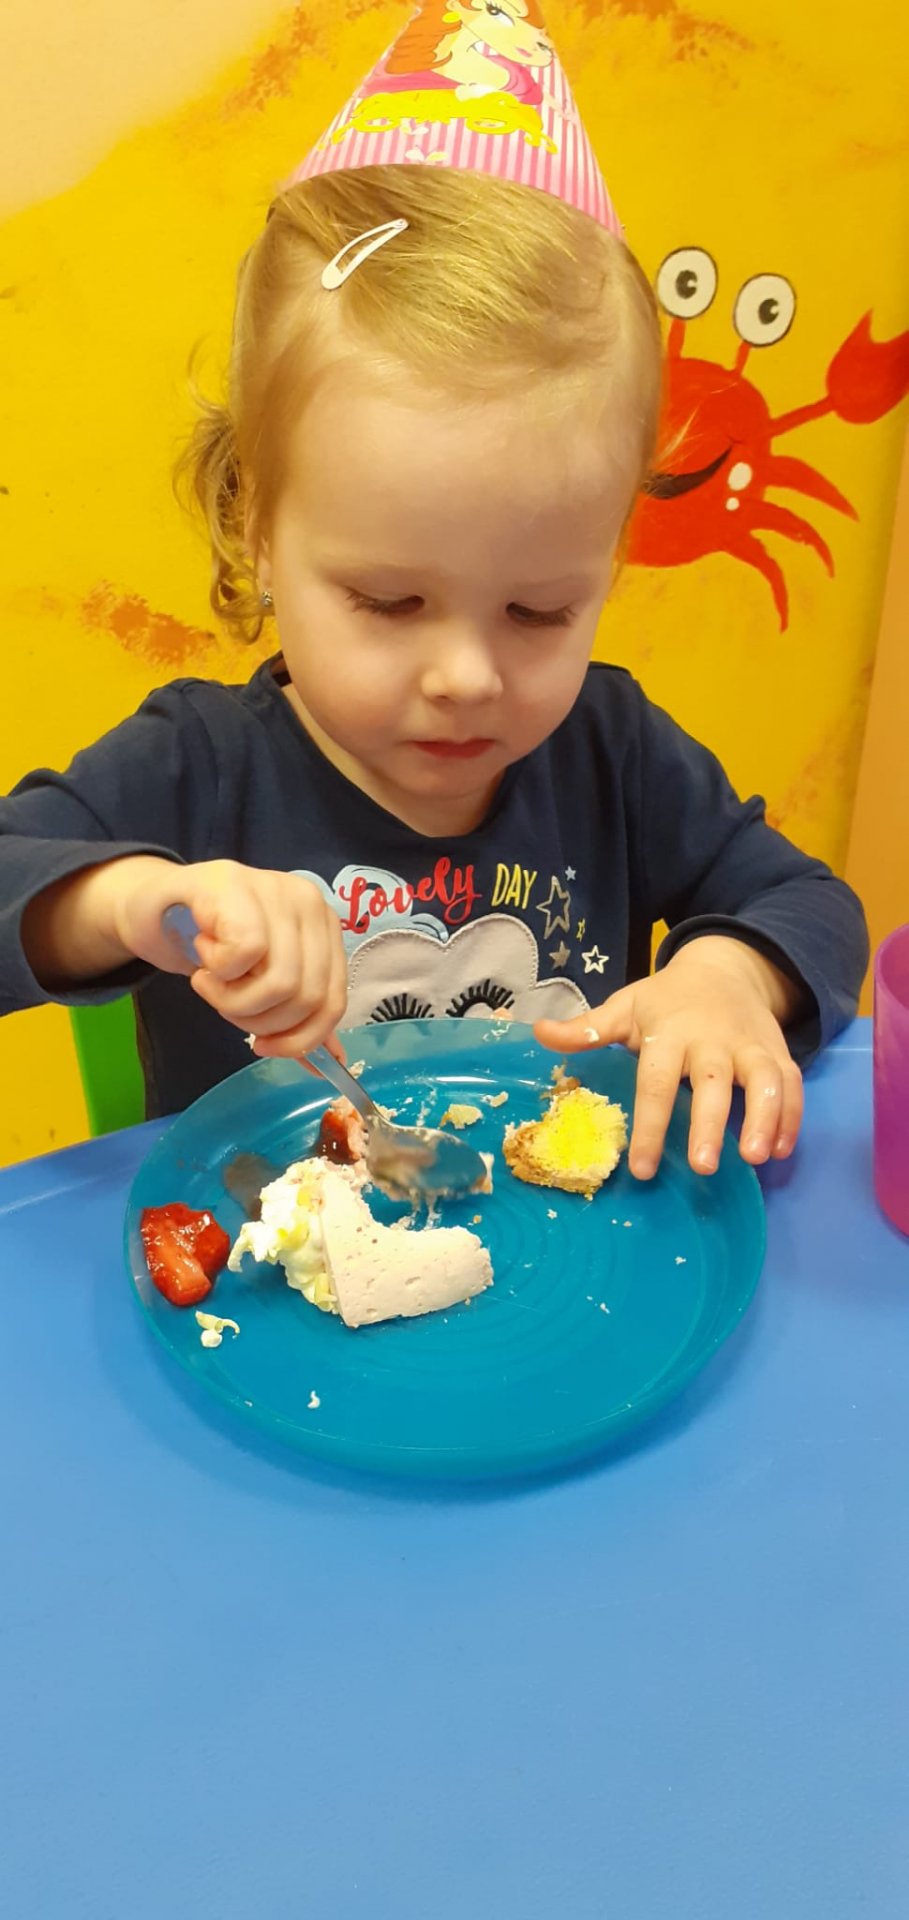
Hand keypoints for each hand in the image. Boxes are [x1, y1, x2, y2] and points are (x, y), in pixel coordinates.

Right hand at [109, 856, 347, 1058]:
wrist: (155, 906)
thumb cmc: (213, 945)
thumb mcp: (260, 981)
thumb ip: (295, 1013)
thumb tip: (328, 1064)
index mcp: (324, 928)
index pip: (333, 1001)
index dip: (300, 1038)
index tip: (262, 1046)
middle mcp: (309, 903)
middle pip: (307, 997)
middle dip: (259, 1020)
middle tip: (225, 1003)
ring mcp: (275, 889)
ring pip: (280, 982)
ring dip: (233, 999)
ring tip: (210, 981)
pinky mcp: (236, 885)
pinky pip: (246, 953)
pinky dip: (219, 971)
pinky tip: (203, 953)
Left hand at [534, 936, 804, 1180]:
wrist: (725, 967)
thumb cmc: (666, 1000)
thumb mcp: (625, 1008)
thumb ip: (587, 1029)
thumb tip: (538, 1033)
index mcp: (669, 1034)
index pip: (656, 1082)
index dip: (651, 1125)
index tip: (643, 1168)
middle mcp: (712, 1041)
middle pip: (715, 1084)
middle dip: (711, 1125)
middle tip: (704, 1167)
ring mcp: (750, 1046)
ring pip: (767, 1081)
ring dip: (765, 1119)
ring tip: (756, 1159)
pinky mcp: (778, 1052)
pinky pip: (792, 1084)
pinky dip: (792, 1116)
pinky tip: (782, 1150)